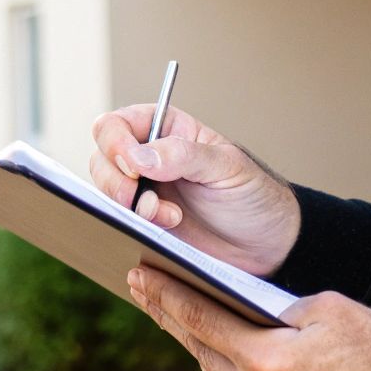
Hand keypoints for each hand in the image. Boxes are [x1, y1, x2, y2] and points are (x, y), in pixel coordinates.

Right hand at [89, 104, 299, 276]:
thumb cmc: (254, 196)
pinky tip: (163, 228)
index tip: (134, 167)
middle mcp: (147, 157)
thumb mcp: (227, 167)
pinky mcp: (144, 223)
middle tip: (144, 200)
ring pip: (104, 190)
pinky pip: (116, 219)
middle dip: (117, 181)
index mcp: (166, 130)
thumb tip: (138, 156)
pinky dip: (131, 225)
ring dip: (128, 206)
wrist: (269, 246)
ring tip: (168, 218)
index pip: (117, 124)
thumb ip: (183, 155)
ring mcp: (143, 191)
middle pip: (101, 157)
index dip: (115, 143)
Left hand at [126, 265, 370, 370]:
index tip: (139, 275)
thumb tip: (245, 310)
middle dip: (173, 319)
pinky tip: (237, 365)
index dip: (166, 295)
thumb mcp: (330, 310)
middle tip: (145, 292)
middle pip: (203, 352)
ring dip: (211, 353)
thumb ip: (277, 308)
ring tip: (188, 323)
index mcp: (268, 361)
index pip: (201, 319)